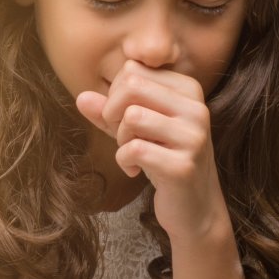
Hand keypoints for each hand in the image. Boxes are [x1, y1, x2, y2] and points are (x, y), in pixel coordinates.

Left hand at [75, 59, 232, 243]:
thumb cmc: (163, 160)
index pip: (133, 70)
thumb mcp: (134, 130)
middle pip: (131, 86)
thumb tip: (81, 97)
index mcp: (188, 90)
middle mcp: (196, 108)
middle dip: (113, 112)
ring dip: (120, 139)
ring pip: (132, 116)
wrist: (194, 208)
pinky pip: (133, 149)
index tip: (125, 120)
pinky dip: (124, 161)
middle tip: (122, 136)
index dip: (116, 95)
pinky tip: (135, 171)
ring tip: (133, 152)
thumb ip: (109, 112)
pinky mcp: (183, 165)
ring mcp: (193, 137)